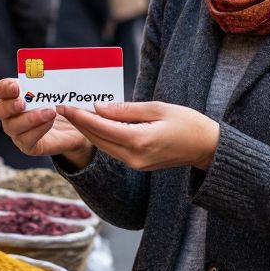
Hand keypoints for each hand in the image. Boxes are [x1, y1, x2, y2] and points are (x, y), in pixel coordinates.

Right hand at [0, 79, 93, 166]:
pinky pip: (26, 140)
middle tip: (23, 103)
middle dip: (9, 106)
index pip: (1, 89)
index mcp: (15, 95)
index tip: (17, 87)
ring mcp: (17, 131)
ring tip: (49, 113)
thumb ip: (52, 81)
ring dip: (29, 119)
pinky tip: (50, 122)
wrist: (78, 126)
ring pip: (12, 127)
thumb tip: (55, 69)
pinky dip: (37, 130)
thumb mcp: (60, 89)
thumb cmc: (65, 102)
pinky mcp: (27, 145)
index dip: (5, 88)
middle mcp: (11, 114)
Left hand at [57, 102, 219, 171]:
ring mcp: (135, 163)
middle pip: (98, 139)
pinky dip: (101, 137)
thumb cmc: (188, 123)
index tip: (65, 106)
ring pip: (103, 146)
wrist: (207, 148)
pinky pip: (113, 149)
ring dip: (87, 131)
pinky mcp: (138, 164)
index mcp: (139, 140)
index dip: (80, 116)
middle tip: (62, 108)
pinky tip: (93, 125)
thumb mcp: (157, 108)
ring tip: (73, 115)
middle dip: (79, 124)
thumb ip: (126, 110)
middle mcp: (133, 156)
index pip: (101, 127)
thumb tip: (100, 108)